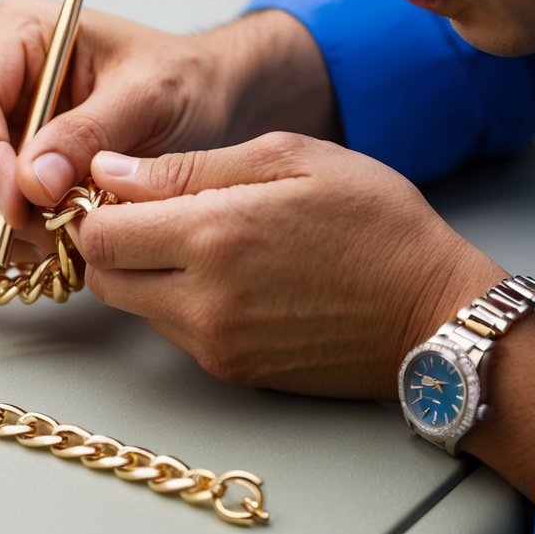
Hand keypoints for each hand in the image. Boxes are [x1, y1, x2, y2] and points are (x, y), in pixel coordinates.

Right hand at [0, 0, 333, 252]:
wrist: (210, 99)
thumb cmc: (186, 80)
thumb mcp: (147, 97)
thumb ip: (87, 135)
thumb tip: (31, 183)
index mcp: (21, 34)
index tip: (20, 205)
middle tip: (37, 234)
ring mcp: (0, 120)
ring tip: (53, 240)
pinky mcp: (12, 159)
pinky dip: (9, 232)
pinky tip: (50, 242)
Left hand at [69, 132, 503, 398]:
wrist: (436, 315)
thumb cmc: (377, 224)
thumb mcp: (292, 160)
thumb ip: (190, 167)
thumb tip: (109, 172)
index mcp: (214, 236)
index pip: (98, 234)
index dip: (98, 206)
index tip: (122, 188)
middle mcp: (204, 302)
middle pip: (103, 278)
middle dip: (113, 244)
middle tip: (153, 215)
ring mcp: (217, 346)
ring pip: (135, 309)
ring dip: (146, 276)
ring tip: (202, 245)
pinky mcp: (234, 373)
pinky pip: (175, 335)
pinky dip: (181, 306)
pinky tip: (230, 279)